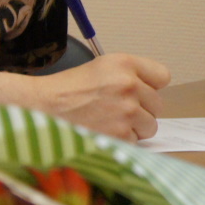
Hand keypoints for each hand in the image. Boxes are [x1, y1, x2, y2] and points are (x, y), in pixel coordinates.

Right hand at [34, 54, 170, 140]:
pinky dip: (122, 140)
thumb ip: (131, 75)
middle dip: (141, 109)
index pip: (163, 76)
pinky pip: (136, 141)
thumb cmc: (68, 90)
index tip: (139, 92)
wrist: (41, 108)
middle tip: (116, 109)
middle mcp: (129, 85)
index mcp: (125, 64)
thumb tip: (153, 93)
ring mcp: (126, 111)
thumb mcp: (101, 68)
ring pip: (150, 125)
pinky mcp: (120, 134)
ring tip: (110, 121)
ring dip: (134, 127)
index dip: (150, 87)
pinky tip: (103, 131)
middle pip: (158, 104)